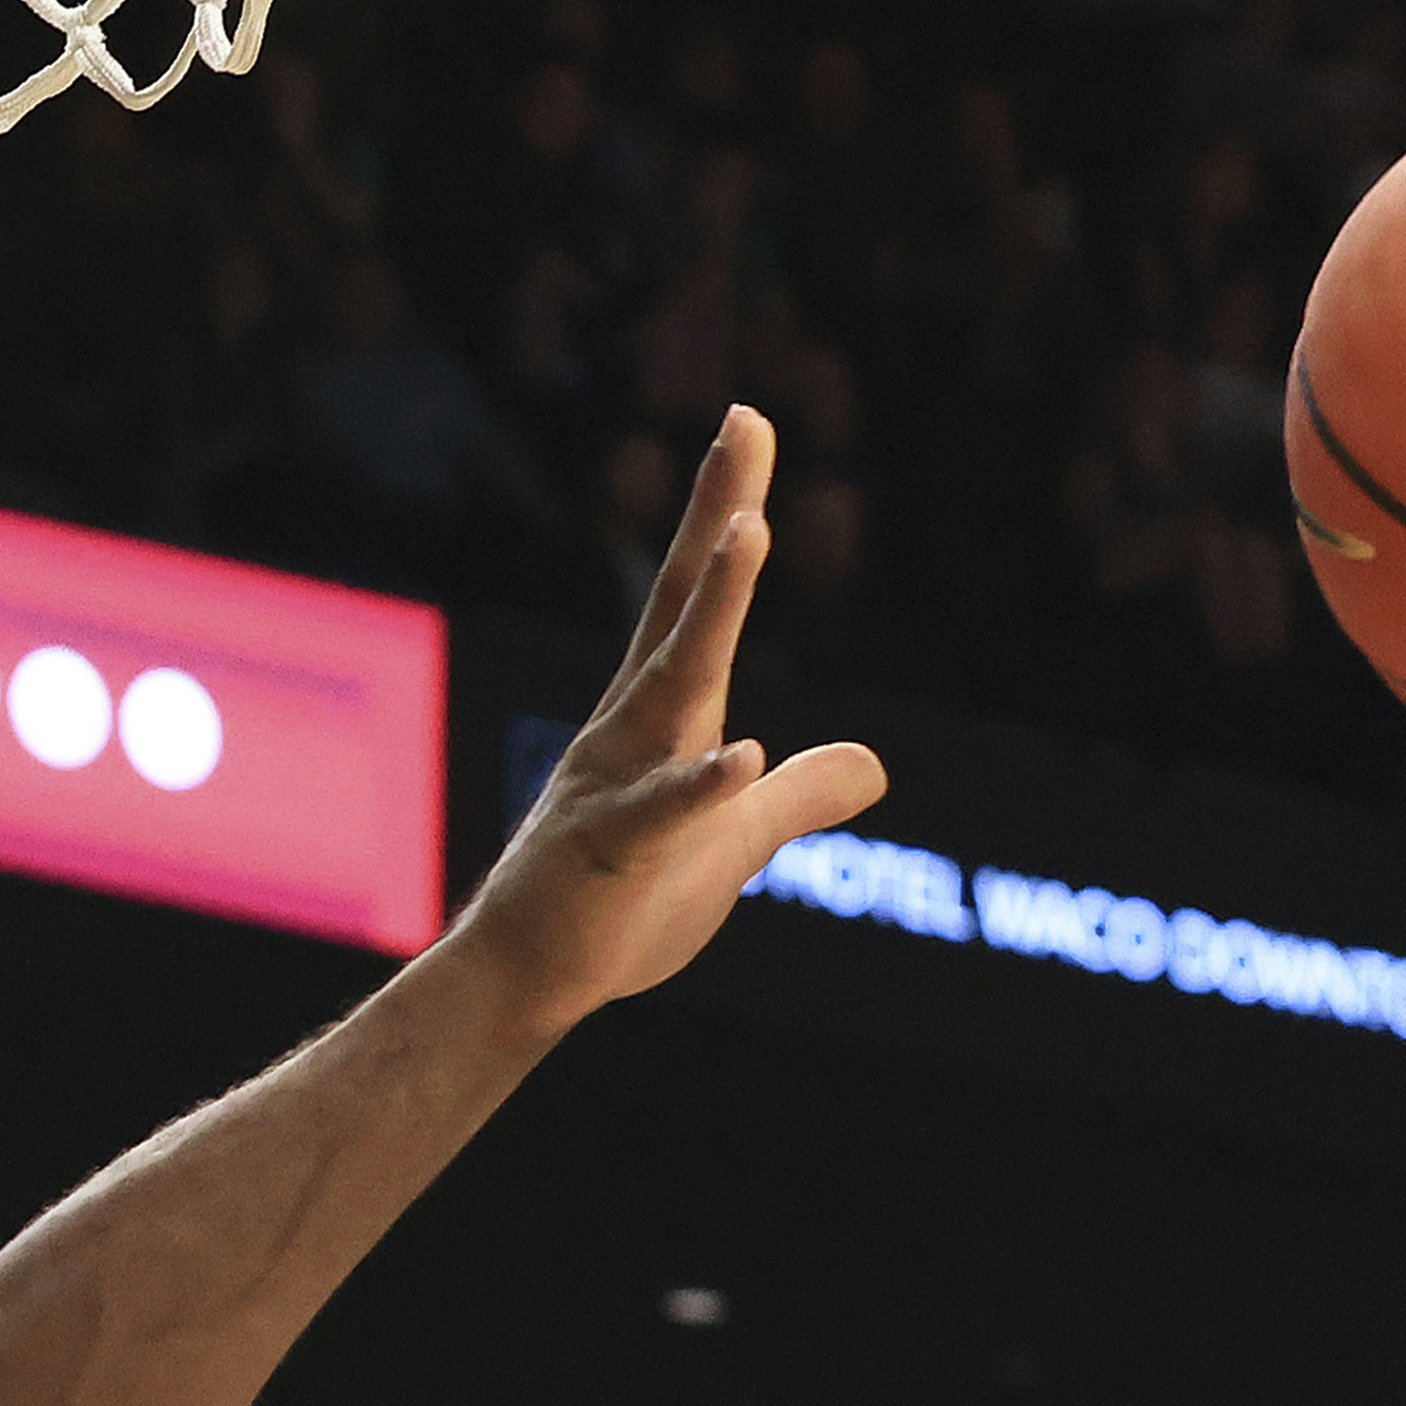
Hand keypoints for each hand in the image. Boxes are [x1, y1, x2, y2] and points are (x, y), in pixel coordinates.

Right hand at [444, 409, 887, 1028]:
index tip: (747, 424)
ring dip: (710, 611)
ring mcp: (617, 783)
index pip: (695, 600)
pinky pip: (659, 814)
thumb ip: (798, 798)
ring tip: (747, 535)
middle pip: (679, 606)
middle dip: (715, 516)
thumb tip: (874, 766)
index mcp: (663, 716)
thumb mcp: (733, 843)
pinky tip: (741, 755)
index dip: (725, 513)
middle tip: (741, 425)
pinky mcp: (610, 853)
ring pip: (670, 684)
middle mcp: (633, 727)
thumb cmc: (621, 905)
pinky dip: (698, 785)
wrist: (531, 980)